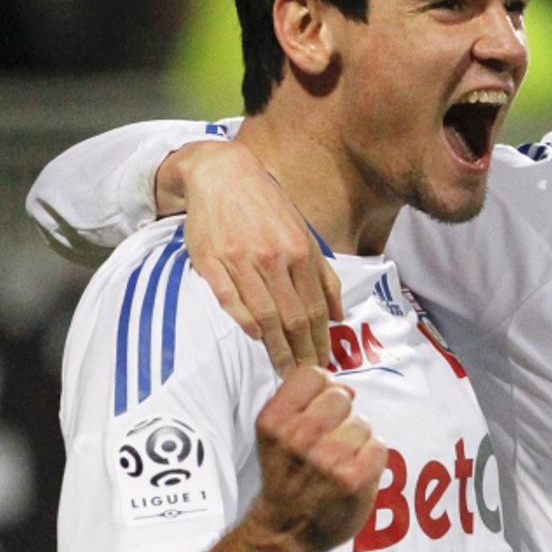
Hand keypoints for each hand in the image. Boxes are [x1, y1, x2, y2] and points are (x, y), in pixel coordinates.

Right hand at [161, 141, 342, 374]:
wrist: (222, 173)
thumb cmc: (266, 207)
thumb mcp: (303, 233)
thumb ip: (323, 275)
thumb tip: (339, 316)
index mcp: (299, 251)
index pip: (315, 309)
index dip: (321, 342)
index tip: (324, 367)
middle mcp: (274, 257)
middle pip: (293, 317)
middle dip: (302, 353)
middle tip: (306, 378)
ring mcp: (241, 259)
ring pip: (265, 314)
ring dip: (276, 348)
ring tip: (284, 371)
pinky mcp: (211, 260)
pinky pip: (230, 300)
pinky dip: (245, 322)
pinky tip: (255, 339)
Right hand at [250, 366, 385, 551]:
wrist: (285, 531)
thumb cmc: (286, 476)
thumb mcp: (275, 433)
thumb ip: (302, 401)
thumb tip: (343, 387)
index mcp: (274, 421)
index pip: (312, 374)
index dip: (323, 389)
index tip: (318, 410)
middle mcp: (297, 436)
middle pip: (342, 396)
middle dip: (340, 416)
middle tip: (328, 443)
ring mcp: (327, 458)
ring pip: (362, 423)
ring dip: (356, 441)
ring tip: (338, 463)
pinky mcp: (353, 479)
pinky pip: (379, 447)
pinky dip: (371, 460)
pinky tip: (353, 474)